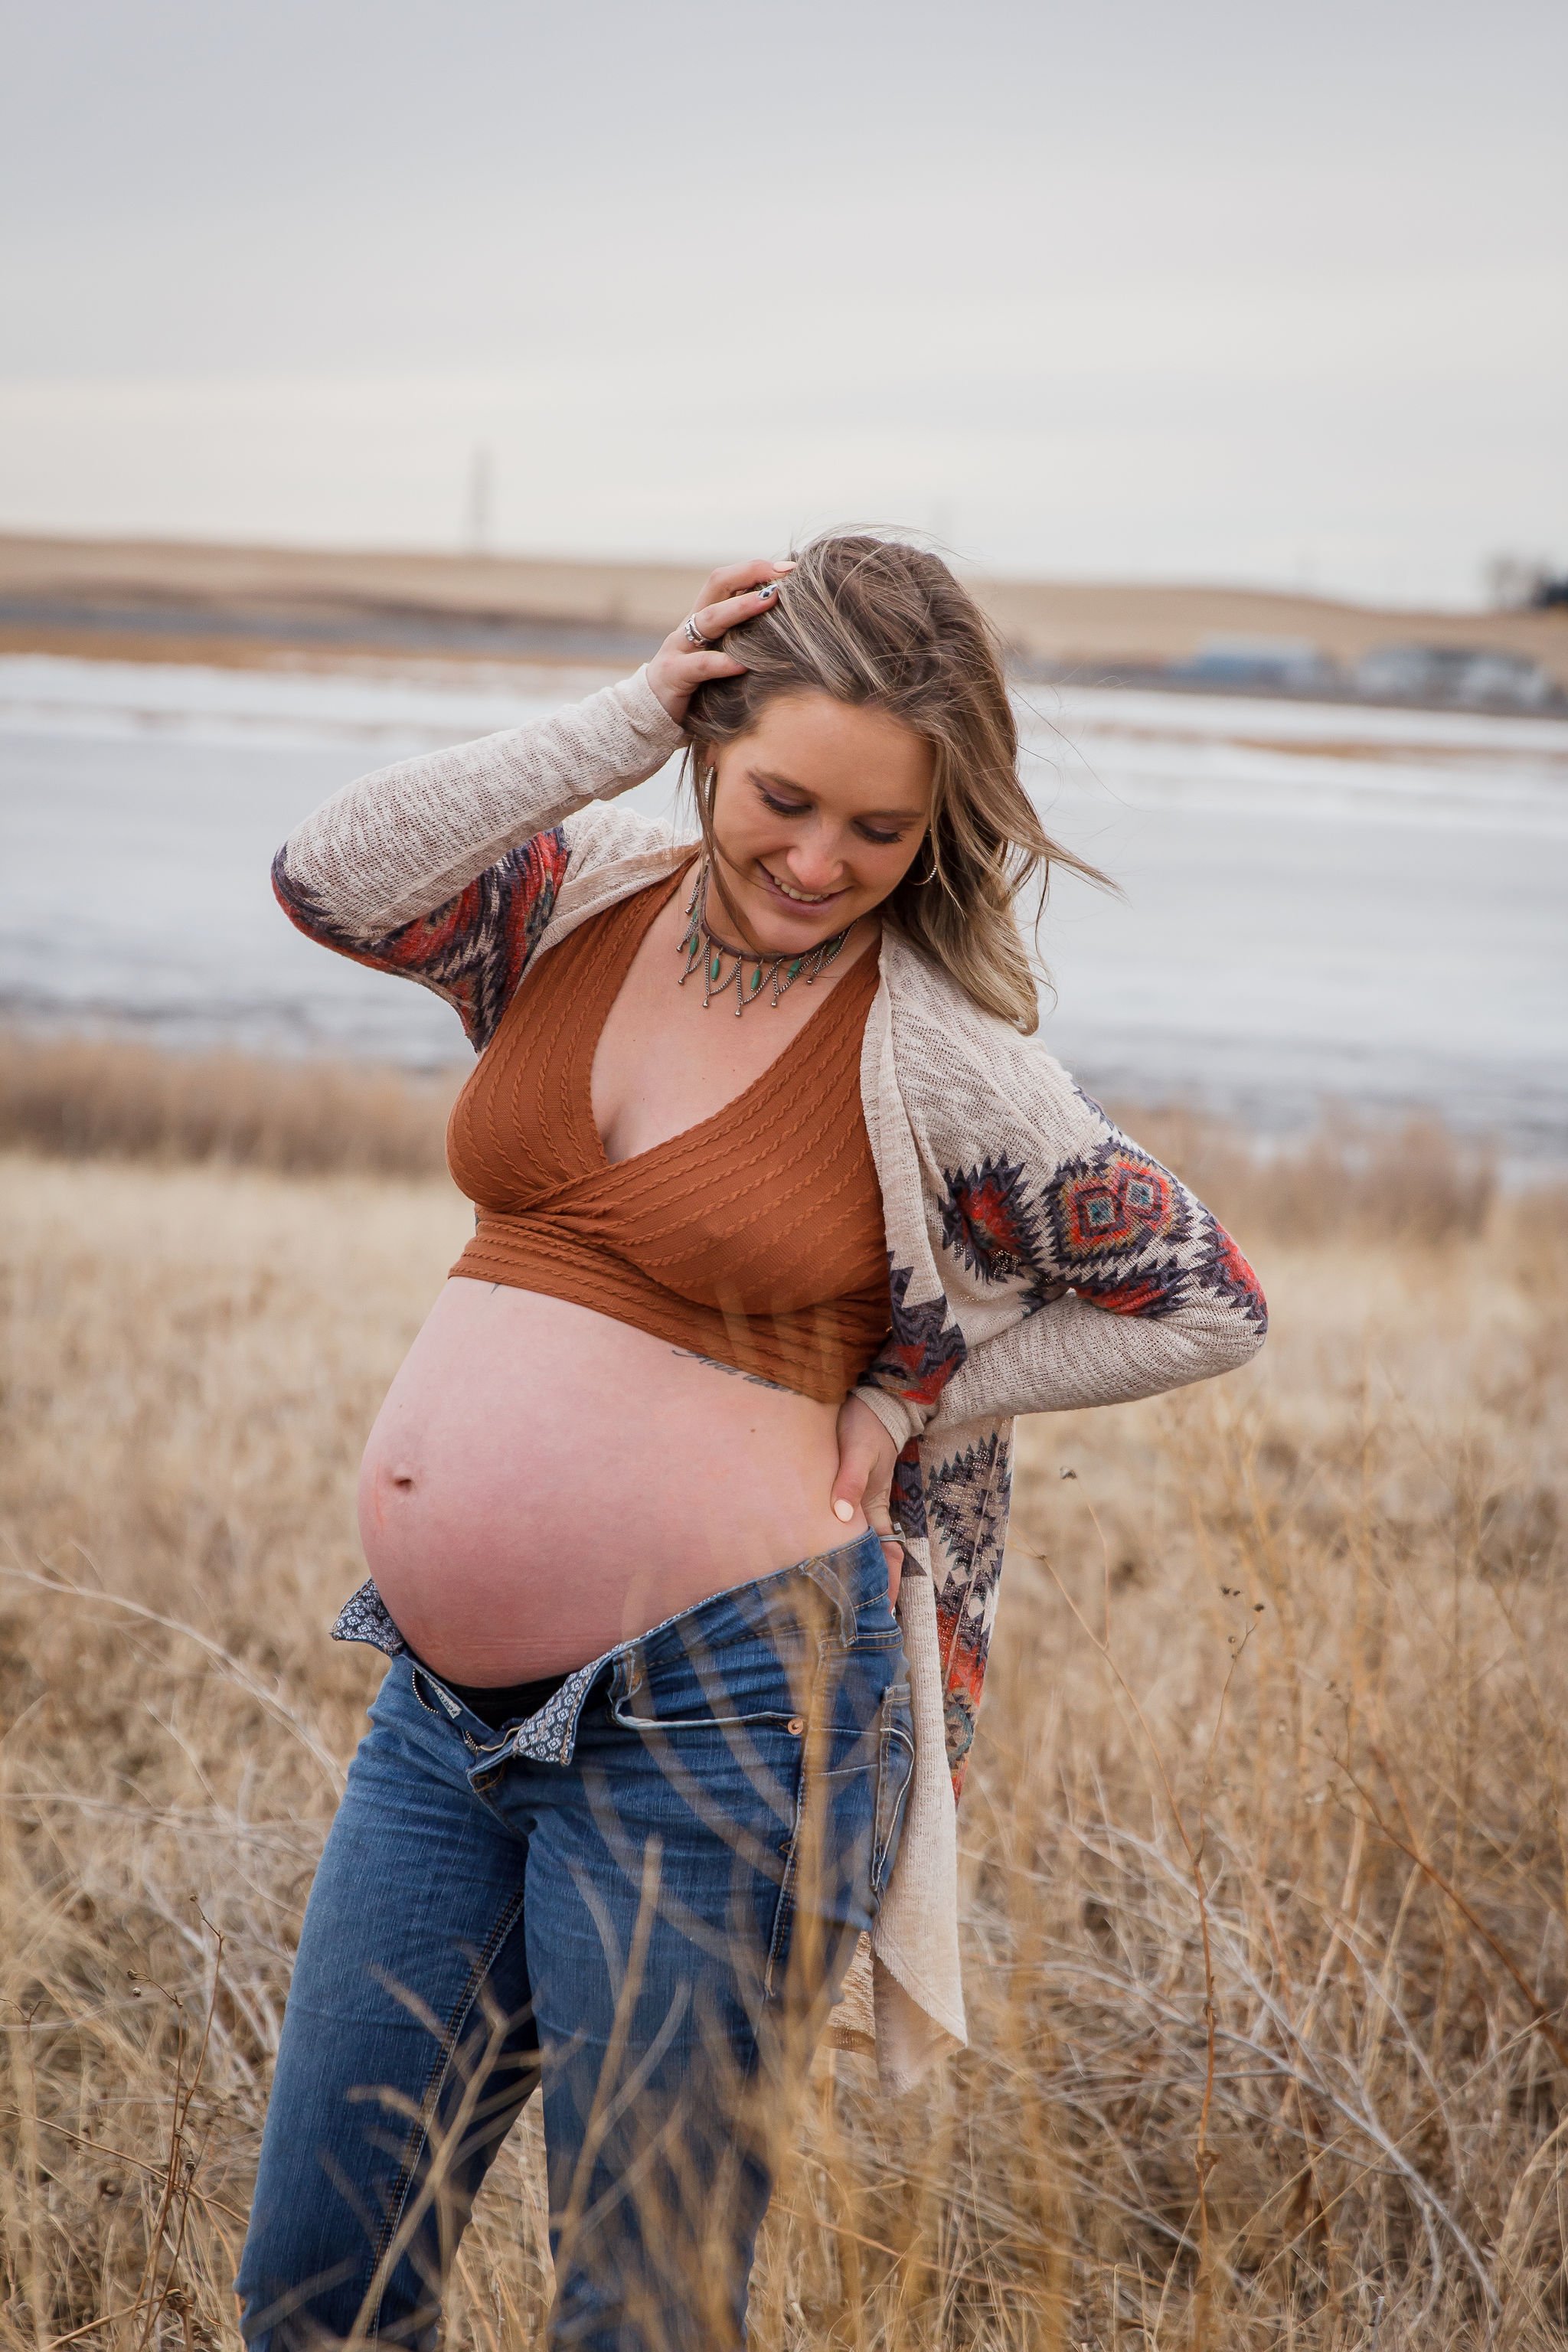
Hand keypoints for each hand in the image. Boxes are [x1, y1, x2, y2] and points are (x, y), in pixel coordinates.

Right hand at [646, 557, 794, 724]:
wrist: (650, 713)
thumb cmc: (695, 684)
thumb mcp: (718, 654)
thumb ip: (740, 638)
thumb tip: (783, 625)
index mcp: (703, 617)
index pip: (728, 580)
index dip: (756, 569)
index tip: (790, 568)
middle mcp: (691, 625)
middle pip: (717, 584)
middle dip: (751, 574)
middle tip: (784, 574)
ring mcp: (680, 647)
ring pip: (710, 619)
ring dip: (741, 607)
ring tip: (769, 599)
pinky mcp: (673, 674)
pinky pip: (700, 666)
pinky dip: (722, 663)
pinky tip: (744, 665)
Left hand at [831, 1394, 903, 1606]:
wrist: (873, 1401)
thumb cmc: (867, 1426)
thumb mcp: (857, 1452)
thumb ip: (849, 1482)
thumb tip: (842, 1515)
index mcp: (876, 1506)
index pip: (887, 1556)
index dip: (888, 1586)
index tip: (885, 1615)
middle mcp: (868, 1510)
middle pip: (873, 1558)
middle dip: (870, 1589)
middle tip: (857, 1622)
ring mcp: (856, 1502)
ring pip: (858, 1546)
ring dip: (854, 1571)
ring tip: (838, 1603)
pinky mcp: (843, 1492)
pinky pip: (843, 1528)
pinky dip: (840, 1547)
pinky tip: (823, 1560)